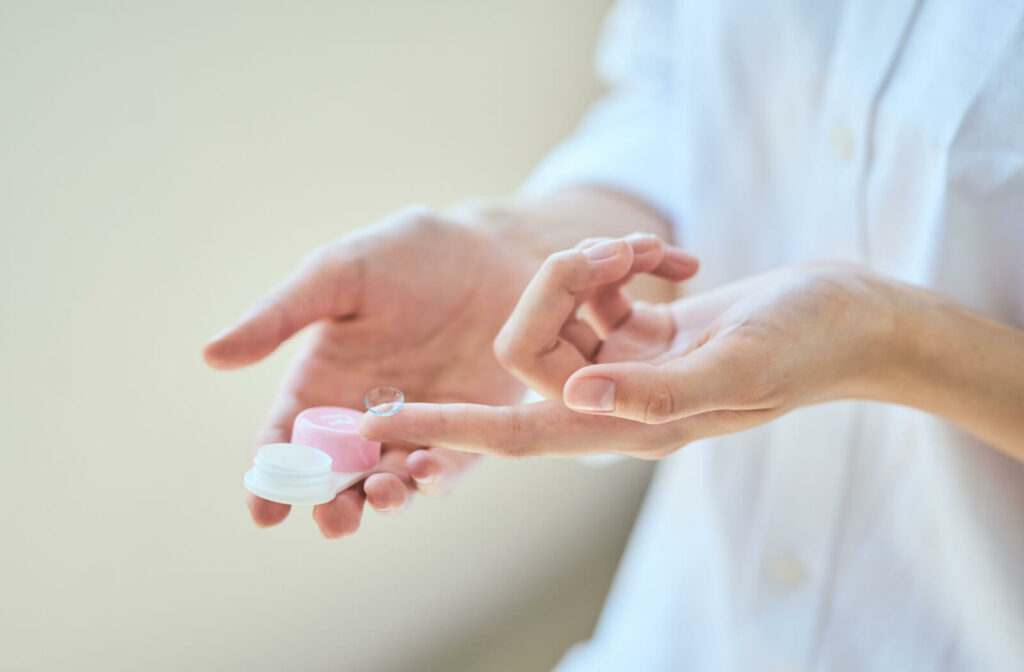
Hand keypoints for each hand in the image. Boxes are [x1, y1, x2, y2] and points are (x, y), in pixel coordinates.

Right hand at [203, 205, 538, 536]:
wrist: (492, 250)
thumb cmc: (406, 255)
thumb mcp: (337, 276)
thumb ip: (279, 317)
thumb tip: (209, 354)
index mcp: (320, 384)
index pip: (285, 443)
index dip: (270, 480)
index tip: (265, 510)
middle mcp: (362, 416)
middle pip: (335, 479)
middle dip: (330, 506)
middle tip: (333, 518)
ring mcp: (414, 427)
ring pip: (388, 483)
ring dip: (382, 500)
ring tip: (381, 495)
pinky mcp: (467, 430)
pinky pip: (445, 467)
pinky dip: (433, 478)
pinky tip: (427, 469)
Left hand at [360, 238, 895, 457]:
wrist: (850, 318)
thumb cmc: (808, 346)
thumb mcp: (737, 367)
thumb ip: (654, 392)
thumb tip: (573, 396)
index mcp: (630, 425)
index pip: (516, 434)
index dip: (449, 430)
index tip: (383, 424)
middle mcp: (616, 401)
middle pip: (531, 351)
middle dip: (555, 289)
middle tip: (610, 253)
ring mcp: (627, 368)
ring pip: (558, 315)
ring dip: (588, 268)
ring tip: (645, 250)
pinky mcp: (642, 333)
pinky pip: (594, 295)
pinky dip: (617, 264)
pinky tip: (663, 256)